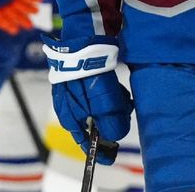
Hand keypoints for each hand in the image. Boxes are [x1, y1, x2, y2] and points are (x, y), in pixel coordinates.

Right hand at [43, 35, 131, 164]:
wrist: (84, 38)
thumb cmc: (89, 72)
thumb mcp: (103, 100)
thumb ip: (109, 120)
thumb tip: (114, 135)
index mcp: (70, 116)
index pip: (84, 141)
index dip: (98, 149)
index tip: (111, 155)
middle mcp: (70, 107)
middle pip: (95, 123)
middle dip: (112, 120)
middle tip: (124, 110)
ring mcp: (75, 92)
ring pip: (100, 108)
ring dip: (114, 104)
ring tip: (123, 96)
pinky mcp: (83, 78)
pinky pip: (100, 93)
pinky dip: (112, 93)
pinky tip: (118, 87)